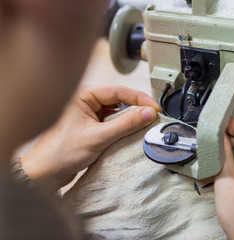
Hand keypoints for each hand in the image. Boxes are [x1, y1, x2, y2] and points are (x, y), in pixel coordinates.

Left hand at [21, 85, 159, 190]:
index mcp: (84, 95)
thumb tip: (148, 113)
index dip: (140, 99)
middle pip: (120, 101)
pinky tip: (130, 134)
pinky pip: (113, 124)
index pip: (119, 91)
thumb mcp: (99, 137)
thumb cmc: (61, 152)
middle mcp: (87, 102)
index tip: (155, 109)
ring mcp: (90, 115)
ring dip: (130, 120)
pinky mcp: (92, 127)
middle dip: (136, 109)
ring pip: (118, 113)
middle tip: (152, 118)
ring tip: (143, 127)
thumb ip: (126, 124)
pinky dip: (123, 129)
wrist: (45, 173)